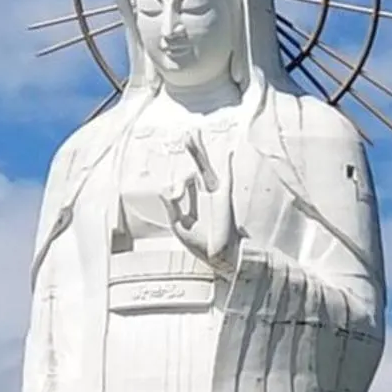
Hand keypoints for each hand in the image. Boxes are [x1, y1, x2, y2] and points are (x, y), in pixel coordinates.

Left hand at [163, 132, 236, 268]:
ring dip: (198, 151)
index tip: (175, 197)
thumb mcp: (179, 226)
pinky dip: (227, 165)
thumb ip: (171, 208)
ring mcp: (216, 194)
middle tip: (185, 135)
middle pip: (197, 168)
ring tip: (191, 134)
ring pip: (205, 167)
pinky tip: (228, 153)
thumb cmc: (202, 246)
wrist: (220, 257)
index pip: (184, 184)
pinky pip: (226, 177)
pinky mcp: (224, 197)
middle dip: (191, 151)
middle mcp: (205, 196)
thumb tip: (163, 190)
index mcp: (194, 204)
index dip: (177, 188)